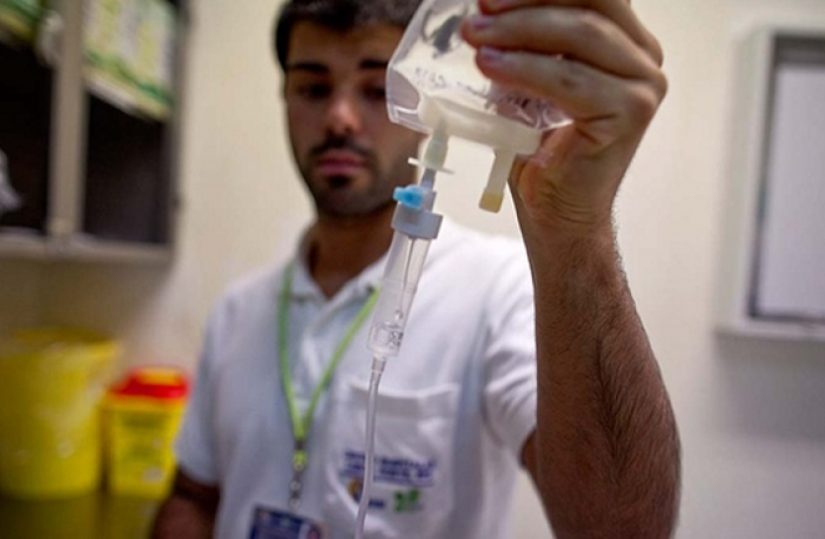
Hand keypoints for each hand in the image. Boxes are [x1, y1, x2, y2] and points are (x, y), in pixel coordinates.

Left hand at [461, 0, 665, 235]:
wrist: (557, 212)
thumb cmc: (541, 150)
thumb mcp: (531, 82)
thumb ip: (527, 44)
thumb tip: (481, 11)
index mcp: (624, 41)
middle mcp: (643, 57)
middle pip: (591, 1)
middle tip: (478, 10)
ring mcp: (642, 85)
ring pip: (581, 34)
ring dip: (519, 31)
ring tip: (474, 38)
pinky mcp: (630, 113)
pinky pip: (571, 80)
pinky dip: (526, 68)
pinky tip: (490, 66)